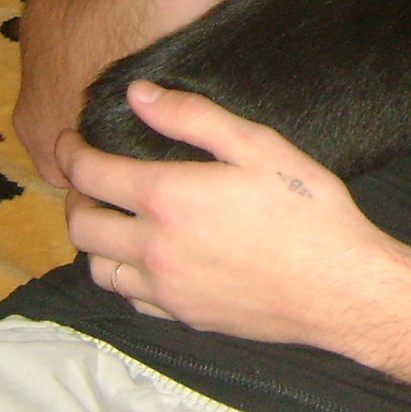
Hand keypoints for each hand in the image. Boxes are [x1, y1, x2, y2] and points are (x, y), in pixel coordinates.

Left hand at [60, 82, 410, 345]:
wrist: (340, 288)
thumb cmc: (307, 211)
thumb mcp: (258, 146)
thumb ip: (192, 117)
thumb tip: (137, 94)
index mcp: (166, 199)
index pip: (90, 174)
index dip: (71, 153)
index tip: (70, 140)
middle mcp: (153, 249)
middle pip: (81, 227)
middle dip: (74, 198)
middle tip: (88, 182)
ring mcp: (166, 290)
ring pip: (98, 269)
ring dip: (95, 242)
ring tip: (115, 221)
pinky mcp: (185, 317)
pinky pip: (132, 299)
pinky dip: (125, 277)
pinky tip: (148, 261)